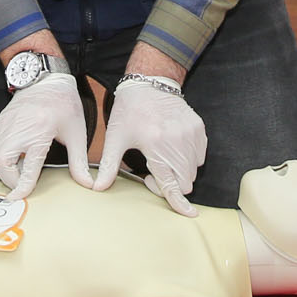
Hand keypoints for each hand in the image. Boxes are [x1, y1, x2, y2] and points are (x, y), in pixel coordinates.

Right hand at [0, 71, 89, 199]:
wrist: (47, 80)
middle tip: (24, 182)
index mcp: (39, 130)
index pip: (27, 166)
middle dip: (11, 179)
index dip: (22, 186)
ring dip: (4, 169)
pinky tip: (15, 158)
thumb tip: (88, 184)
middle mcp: (18, 128)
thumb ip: (80, 162)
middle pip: (2, 163)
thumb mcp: (77, 133)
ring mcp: (5, 125)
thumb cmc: (64, 104)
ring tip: (21, 170)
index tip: (19, 198)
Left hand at [91, 75, 205, 215]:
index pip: (171, 183)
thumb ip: (108, 165)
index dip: (179, 202)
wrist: (149, 82)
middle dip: (170, 184)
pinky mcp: (198, 128)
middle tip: (151, 172)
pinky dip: (188, 160)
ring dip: (179, 173)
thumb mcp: (115, 137)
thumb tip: (97, 188)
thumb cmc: (129, 110)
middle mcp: (177, 140)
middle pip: (184, 181)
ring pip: (193, 170)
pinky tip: (172, 149)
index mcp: (156, 144)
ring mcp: (191, 134)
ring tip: (160, 159)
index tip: (190, 215)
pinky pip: (199, 156)